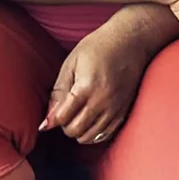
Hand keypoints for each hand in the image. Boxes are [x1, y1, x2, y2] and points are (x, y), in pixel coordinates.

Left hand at [39, 18, 153, 144]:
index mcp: (86, 87)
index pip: (63, 118)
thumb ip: (58, 91)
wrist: (130, 41)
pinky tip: (90, 122)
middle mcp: (102, 101)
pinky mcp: (124, 111)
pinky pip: (106, 135)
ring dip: (79, 131)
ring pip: (90, 137)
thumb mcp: (71, 63)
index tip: (49, 118)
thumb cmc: (98, 47)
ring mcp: (115, 108)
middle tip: (65, 114)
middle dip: (65, 126)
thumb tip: (48, 118)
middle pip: (75, 130)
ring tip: (77, 117)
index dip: (52, 120)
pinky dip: (94, 134)